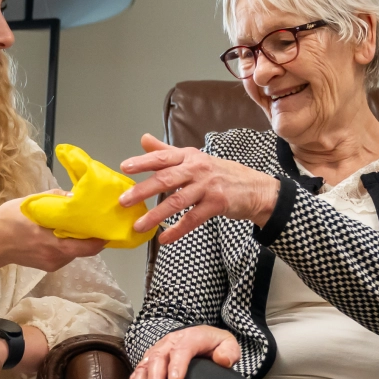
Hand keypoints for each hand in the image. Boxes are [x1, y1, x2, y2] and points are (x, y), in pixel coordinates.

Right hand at [0, 192, 108, 270]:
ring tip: (79, 224)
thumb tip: (74, 195)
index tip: (106, 224)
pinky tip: (63, 233)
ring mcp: (52, 264)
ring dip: (79, 240)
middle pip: (84, 249)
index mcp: (52, 242)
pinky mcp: (49, 266)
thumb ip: (54, 198)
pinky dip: (69, 244)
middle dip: (91, 236)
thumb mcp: (30, 204)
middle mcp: (55, 257)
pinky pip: (66, 255)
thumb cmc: (7, 221)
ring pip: (76, 252)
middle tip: (95, 221)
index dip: (100, 237)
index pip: (87, 246)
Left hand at [118, 135, 281, 245]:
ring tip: (139, 226)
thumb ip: (166, 151)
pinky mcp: (217, 204)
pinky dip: (177, 230)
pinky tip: (164, 239)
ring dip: (156, 215)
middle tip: (124, 201)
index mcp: (189, 156)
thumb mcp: (194, 158)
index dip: (143, 162)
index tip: (125, 168)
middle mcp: (197, 169)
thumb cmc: (220, 173)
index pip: (162, 158)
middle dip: (143, 190)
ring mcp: (208, 186)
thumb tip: (143, 139)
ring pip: (177, 202)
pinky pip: (193, 219)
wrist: (254, 188)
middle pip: (166, 179)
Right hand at [124, 325, 240, 378]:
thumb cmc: (215, 346)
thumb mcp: (227, 344)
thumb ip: (229, 351)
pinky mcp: (147, 366)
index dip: (177, 364)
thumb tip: (223, 360)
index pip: (182, 349)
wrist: (200, 340)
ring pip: (142, 369)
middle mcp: (168, 344)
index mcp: (189, 337)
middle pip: (157, 358)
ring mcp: (155, 355)